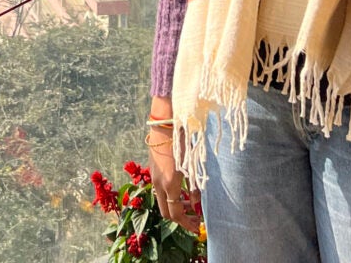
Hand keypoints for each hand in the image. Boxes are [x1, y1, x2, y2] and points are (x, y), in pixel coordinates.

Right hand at [148, 96, 200, 233]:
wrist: (164, 123)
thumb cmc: (180, 140)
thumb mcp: (190, 163)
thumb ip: (193, 185)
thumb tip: (196, 203)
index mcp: (170, 184)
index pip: (176, 214)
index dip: (187, 224)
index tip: (198, 228)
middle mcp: (159, 184)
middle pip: (166, 212)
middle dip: (180, 219)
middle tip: (194, 218)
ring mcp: (154, 177)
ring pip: (162, 201)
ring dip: (175, 207)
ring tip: (190, 204)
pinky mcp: (153, 170)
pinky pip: (160, 190)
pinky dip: (170, 196)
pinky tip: (181, 189)